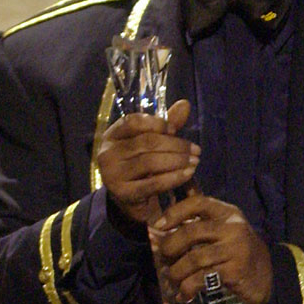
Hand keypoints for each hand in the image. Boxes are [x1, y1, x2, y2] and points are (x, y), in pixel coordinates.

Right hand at [97, 99, 199, 223]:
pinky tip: (188, 174)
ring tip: (195, 162)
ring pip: (150, 162)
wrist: (130, 199)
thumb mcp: (151, 143)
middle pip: (146, 142)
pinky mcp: (123, 193)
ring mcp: (112, 174)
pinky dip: (173, 178)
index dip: (156, 123)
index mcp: (111, 136)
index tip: (175, 130)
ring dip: (177, 161)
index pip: (132, 122)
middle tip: (196, 150)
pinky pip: (153, 183)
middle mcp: (107, 153)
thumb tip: (185, 104)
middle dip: (175, 145)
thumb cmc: (141, 166)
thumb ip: (166, 125)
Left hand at [150, 190, 272, 303]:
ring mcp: (235, 250)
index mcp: (227, 213)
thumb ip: (193, 224)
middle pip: (191, 232)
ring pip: (194, 258)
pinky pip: (202, 278)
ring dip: (176, 271)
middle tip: (163, 258)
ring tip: (171, 279)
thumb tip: (155, 228)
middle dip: (170, 247)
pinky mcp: (235, 272)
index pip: (197, 202)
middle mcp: (233, 228)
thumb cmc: (235, 251)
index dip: (174, 212)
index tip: (157, 225)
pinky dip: (187, 288)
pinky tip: (182, 294)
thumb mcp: (220, 231)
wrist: (266, 277)